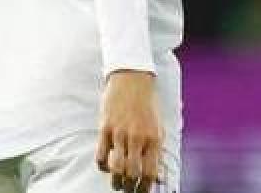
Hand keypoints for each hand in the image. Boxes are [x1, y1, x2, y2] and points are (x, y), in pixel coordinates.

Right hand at [96, 70, 161, 192]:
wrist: (133, 78)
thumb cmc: (148, 104)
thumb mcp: (158, 126)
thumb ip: (157, 150)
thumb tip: (157, 176)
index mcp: (154, 138)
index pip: (150, 173)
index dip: (145, 188)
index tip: (141, 192)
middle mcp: (138, 138)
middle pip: (132, 174)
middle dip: (129, 187)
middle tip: (128, 189)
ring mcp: (120, 133)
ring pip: (116, 168)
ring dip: (116, 181)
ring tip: (117, 184)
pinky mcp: (105, 128)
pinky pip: (101, 156)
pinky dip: (103, 166)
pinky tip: (107, 166)